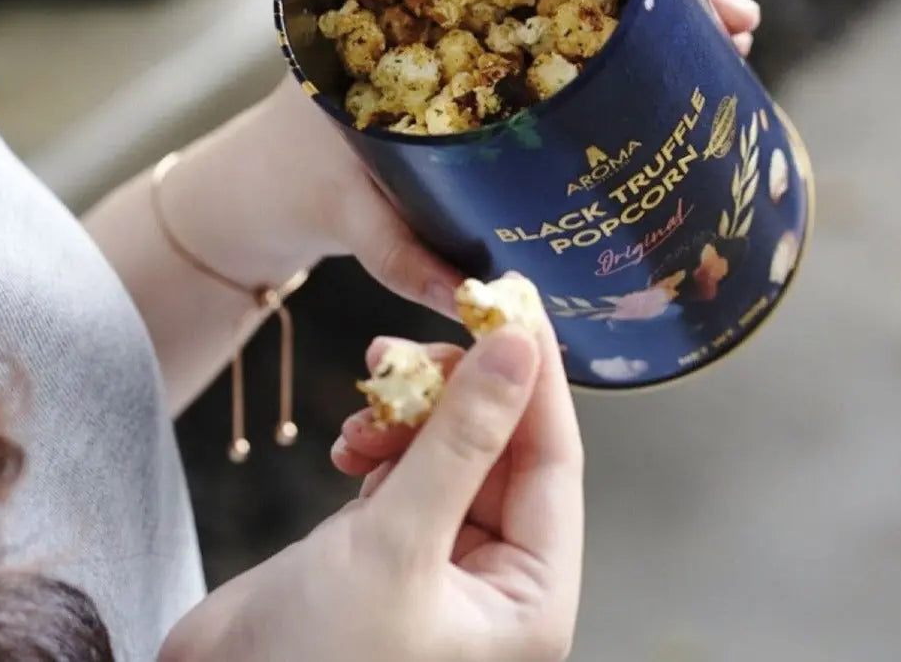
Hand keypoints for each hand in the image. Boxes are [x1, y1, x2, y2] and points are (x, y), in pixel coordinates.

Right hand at [159, 323, 583, 661]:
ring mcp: (436, 556)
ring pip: (447, 447)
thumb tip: (518, 350)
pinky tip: (348, 442)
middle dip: (453, 389)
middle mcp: (492, 578)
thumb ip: (461, 439)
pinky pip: (403, 465)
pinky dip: (377, 440)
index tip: (514, 302)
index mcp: (527, 598)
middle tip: (405, 348)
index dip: (535, 376)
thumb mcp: (397, 544)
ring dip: (407, 411)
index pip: (553, 459)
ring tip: (367, 398)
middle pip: (498, 446)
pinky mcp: (385, 542)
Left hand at [255, 0, 758, 308]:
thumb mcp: (352, 213)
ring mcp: (470, 47)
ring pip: (573, 9)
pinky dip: (613, 55)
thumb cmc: (297, 183)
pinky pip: (556, 55)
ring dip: (651, 19)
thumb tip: (483, 299)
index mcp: (407, 15)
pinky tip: (667, 70)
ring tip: (725, 37)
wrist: (263, 185)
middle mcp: (446, 15)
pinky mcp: (482, 82)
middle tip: (734, 16)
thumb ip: (404, 257)